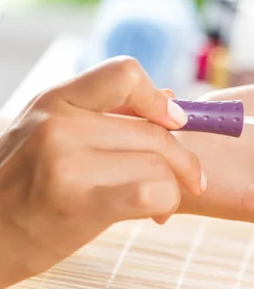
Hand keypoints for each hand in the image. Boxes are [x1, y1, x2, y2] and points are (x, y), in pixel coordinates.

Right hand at [0, 57, 202, 287]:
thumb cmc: (25, 186)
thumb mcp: (52, 134)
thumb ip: (109, 114)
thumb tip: (171, 99)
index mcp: (55, 101)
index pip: (125, 73)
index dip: (158, 98)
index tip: (175, 122)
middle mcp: (60, 126)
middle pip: (156, 132)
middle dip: (184, 160)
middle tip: (192, 179)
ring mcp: (68, 164)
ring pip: (160, 164)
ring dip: (175, 187)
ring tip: (161, 202)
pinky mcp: (80, 204)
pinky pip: (153, 192)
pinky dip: (167, 204)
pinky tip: (156, 215)